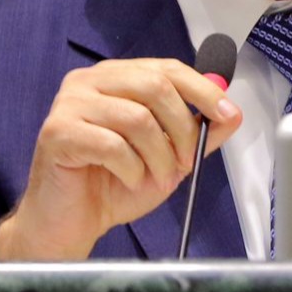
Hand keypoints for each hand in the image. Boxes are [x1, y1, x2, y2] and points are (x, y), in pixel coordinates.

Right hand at [0, 59, 241, 259]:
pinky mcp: (57, 132)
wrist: (70, 223)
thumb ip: (198, 134)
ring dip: (159, 155)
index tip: (228, 114)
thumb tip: (234, 114)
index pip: (167, 68)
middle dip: (182, 128)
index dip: (203, 90)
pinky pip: (111, 144)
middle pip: (154, 85)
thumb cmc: (114, 185)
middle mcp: (89, 81)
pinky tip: (130, 180)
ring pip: (136, 118)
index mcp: (116, 77)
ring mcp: (69, 103)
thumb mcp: (168, 157)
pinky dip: (132, 169)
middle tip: (187, 162)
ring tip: (158, 178)